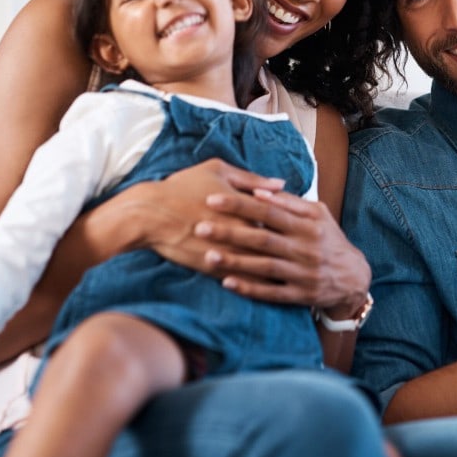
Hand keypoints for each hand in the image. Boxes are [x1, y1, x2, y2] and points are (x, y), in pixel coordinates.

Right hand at [99, 158, 285, 272]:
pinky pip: (243, 279)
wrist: (150, 214)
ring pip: (264, 265)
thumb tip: (281, 183)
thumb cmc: (183, 186)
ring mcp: (229, 251)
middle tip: (306, 251)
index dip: (290, 219)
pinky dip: (258, 284)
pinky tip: (270, 286)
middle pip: (276, 242)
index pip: (279, 214)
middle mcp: (241, 230)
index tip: (298, 224)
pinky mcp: (215, 268)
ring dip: (281, 270)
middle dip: (290, 247)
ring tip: (295, 273)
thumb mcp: (218, 170)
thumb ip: (252, 178)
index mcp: (245, 204)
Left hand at [196, 189, 371, 314]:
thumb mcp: (317, 214)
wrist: (353, 276)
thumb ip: (289, 202)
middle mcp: (305, 247)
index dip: (240, 204)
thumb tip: (259, 190)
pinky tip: (227, 283)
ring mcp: (303, 273)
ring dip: (235, 262)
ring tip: (207, 255)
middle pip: (263, 238)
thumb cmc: (328, 239)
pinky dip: (250, 288)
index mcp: (308, 224)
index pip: (269, 210)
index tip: (212, 198)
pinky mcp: (300, 295)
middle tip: (199, 227)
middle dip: (230, 232)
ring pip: (264, 266)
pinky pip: (272, 292)